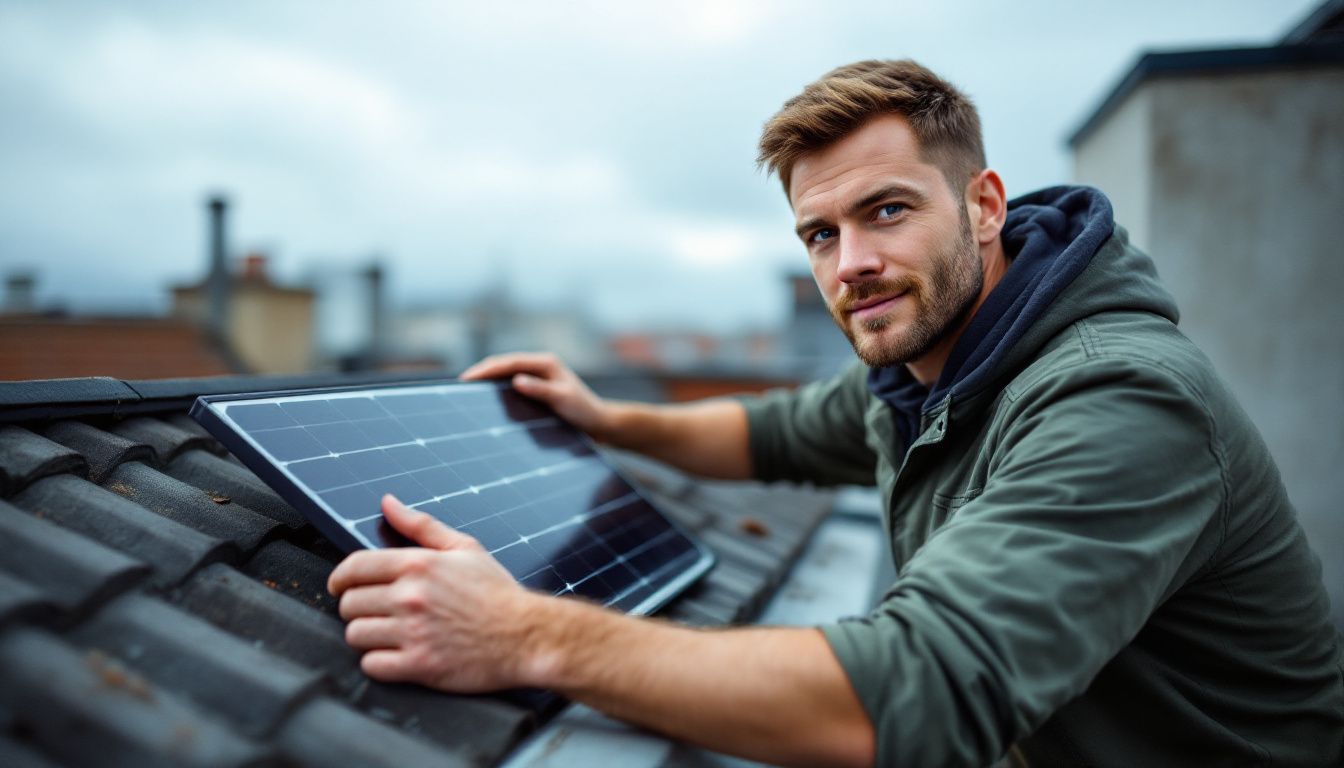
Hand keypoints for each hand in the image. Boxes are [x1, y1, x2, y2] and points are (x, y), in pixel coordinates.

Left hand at [328, 495, 542, 691]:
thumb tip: (389, 503)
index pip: (354, 568)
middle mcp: (411, 597)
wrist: (526, 635)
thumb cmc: (497, 593)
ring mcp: (413, 632)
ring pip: (355, 634)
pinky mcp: (419, 665)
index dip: (340, 578)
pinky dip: (379, 662)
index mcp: (418, 565)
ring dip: (367, 636)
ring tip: (388, 634)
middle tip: (376, 612)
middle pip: (349, 603)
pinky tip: (396, 655)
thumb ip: (421, 525)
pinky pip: (372, 665)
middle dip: (358, 607)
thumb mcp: (464, 548)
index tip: (341, 586)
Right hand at [460, 352, 612, 438]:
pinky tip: (486, 401)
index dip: (487, 369)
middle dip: (482, 373)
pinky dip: (498, 391)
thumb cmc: (585, 411)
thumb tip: (516, 380)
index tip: (468, 378)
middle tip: (460, 385)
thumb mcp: (564, 400)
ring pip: (506, 375)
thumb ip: (541, 390)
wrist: (599, 424)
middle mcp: (540, 367)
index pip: (510, 362)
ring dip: (489, 381)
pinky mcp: (537, 390)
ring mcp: (538, 378)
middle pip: (504, 365)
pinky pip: (512, 387)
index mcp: (546, 363)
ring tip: (467, 392)